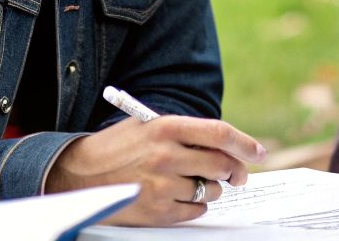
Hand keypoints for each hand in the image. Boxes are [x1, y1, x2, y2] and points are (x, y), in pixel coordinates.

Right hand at [43, 116, 265, 225]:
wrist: (79, 174)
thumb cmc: (119, 148)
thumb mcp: (149, 126)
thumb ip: (186, 134)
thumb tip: (227, 148)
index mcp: (166, 127)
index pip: (219, 133)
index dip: (245, 143)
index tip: (258, 152)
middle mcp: (166, 155)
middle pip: (221, 165)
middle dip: (235, 172)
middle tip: (236, 176)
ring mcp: (162, 185)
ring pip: (210, 191)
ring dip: (210, 189)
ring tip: (193, 183)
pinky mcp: (158, 211)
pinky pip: (195, 211)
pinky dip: (194, 206)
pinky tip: (177, 197)